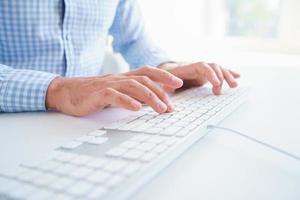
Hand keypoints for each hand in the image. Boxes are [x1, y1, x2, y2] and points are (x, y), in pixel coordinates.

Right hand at [46, 66, 182, 115]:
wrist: (66, 92)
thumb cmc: (93, 93)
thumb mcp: (116, 92)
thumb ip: (131, 94)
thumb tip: (151, 102)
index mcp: (124, 77)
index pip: (147, 72)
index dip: (164, 76)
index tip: (179, 83)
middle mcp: (118, 78)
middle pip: (144, 79)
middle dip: (161, 91)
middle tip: (171, 107)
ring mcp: (108, 85)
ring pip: (132, 86)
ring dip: (149, 97)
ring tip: (161, 109)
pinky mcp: (97, 94)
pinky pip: (114, 96)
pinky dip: (126, 101)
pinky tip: (136, 108)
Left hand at [160, 62, 239, 94]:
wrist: (168, 69)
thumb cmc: (166, 76)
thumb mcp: (164, 79)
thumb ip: (168, 83)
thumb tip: (171, 86)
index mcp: (189, 67)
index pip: (203, 67)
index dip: (211, 74)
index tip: (216, 83)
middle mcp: (199, 66)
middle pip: (214, 67)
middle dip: (221, 77)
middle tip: (224, 90)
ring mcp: (204, 70)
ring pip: (219, 69)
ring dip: (228, 76)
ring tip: (235, 85)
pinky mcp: (207, 74)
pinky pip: (220, 72)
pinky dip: (229, 73)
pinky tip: (238, 76)